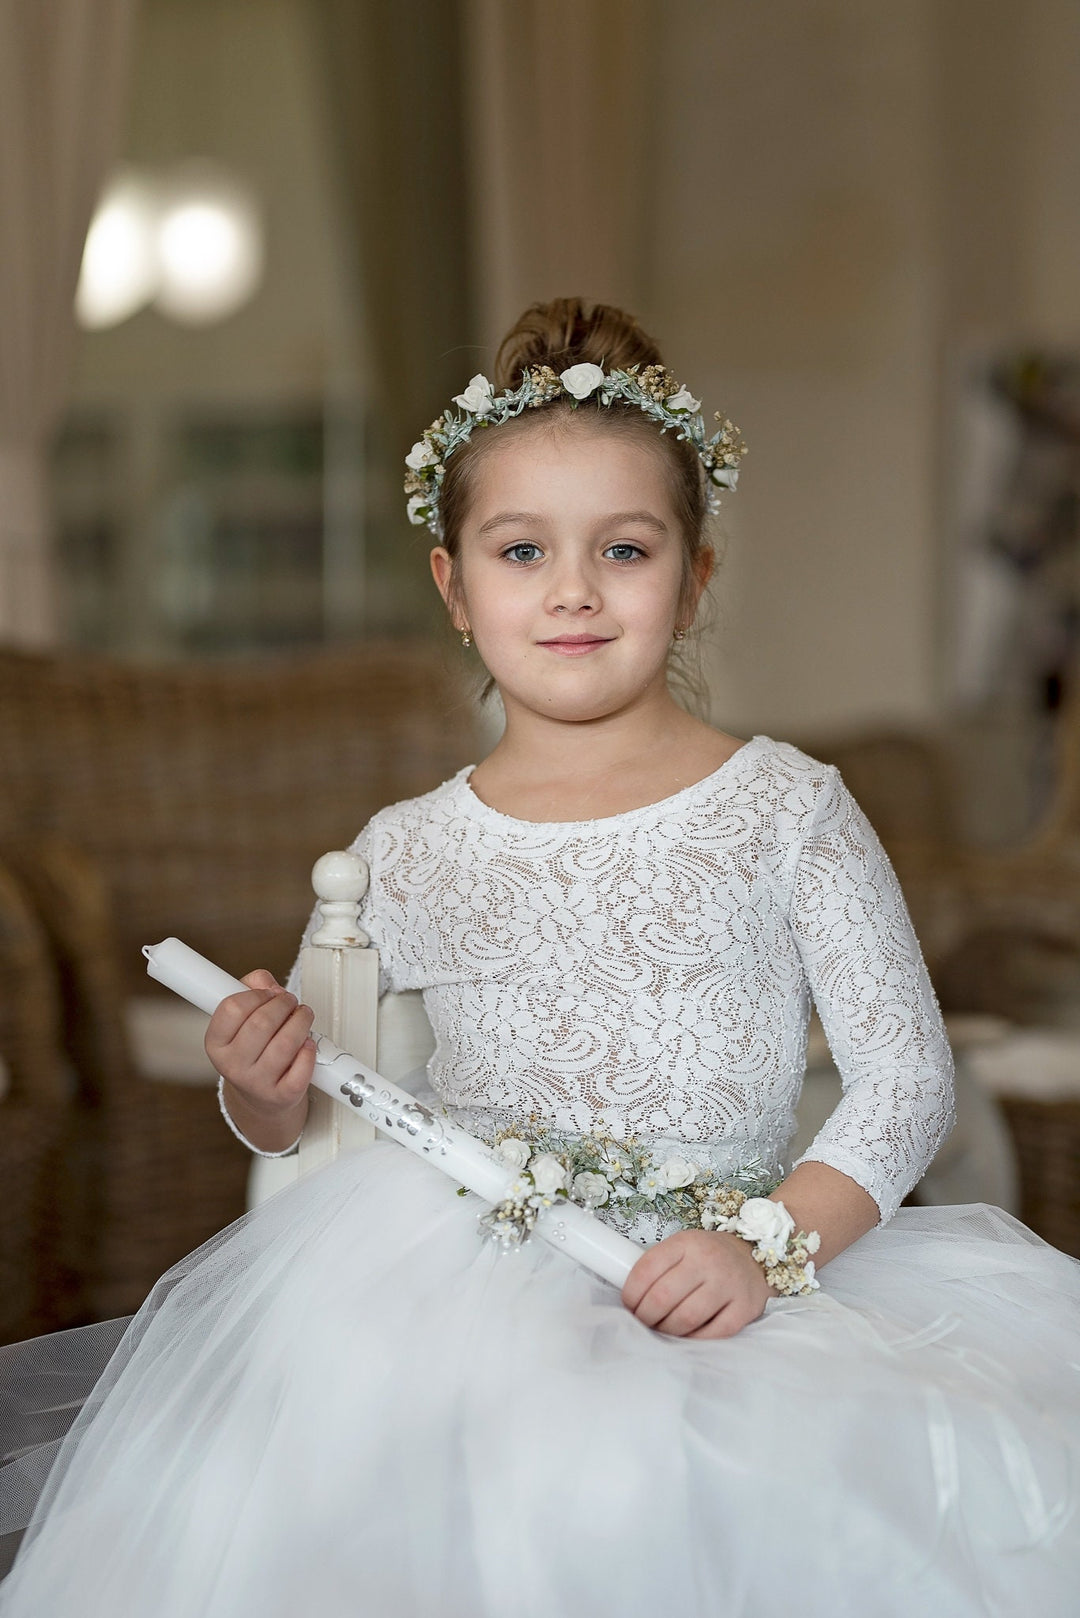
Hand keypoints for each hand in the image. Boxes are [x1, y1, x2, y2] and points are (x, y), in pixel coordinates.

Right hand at [205, 970, 314, 1138]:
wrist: (262, 1098)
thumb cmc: (254, 1052)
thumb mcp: (242, 1020)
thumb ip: (252, 988)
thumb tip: (268, 984)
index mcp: (216, 1043)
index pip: (232, 1007)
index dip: (257, 994)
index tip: (269, 993)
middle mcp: (232, 1065)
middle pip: (262, 1022)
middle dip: (284, 1004)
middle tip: (291, 1002)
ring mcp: (256, 1083)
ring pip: (286, 1042)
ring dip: (302, 1021)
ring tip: (303, 1017)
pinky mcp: (281, 1096)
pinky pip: (302, 1068)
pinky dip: (310, 1050)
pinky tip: (307, 1044)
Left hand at [622, 1228, 772, 1339]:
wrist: (755, 1258)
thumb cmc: (710, 1257)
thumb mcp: (684, 1247)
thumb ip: (660, 1266)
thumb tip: (631, 1299)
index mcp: (686, 1243)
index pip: (647, 1269)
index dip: (630, 1293)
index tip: (628, 1305)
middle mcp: (708, 1261)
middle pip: (663, 1297)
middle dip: (645, 1316)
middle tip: (642, 1321)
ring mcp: (728, 1285)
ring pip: (685, 1318)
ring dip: (666, 1330)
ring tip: (660, 1330)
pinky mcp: (744, 1309)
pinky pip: (712, 1334)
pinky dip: (693, 1339)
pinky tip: (685, 1336)